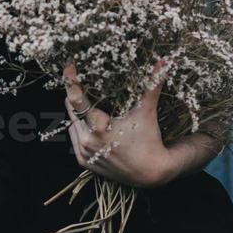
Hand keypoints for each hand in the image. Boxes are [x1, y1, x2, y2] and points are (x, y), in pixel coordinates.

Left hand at [64, 59, 175, 188]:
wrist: (150, 172)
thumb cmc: (149, 139)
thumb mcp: (147, 111)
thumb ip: (151, 85)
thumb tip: (163, 61)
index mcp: (99, 127)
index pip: (76, 99)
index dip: (71, 80)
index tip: (70, 66)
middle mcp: (87, 141)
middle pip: (71, 108)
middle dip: (76, 94)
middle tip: (82, 83)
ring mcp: (84, 152)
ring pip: (71, 123)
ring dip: (78, 113)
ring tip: (90, 105)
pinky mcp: (83, 161)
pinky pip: (74, 138)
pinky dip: (80, 129)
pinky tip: (92, 125)